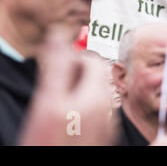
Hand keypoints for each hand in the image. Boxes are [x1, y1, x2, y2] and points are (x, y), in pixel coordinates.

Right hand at [19, 26, 116, 144]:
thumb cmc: (52, 144)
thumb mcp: (48, 102)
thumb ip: (56, 66)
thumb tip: (58, 34)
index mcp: (97, 97)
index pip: (93, 60)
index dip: (73, 56)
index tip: (55, 63)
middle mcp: (106, 109)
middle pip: (95, 76)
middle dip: (74, 72)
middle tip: (54, 82)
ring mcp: (104, 124)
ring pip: (93, 94)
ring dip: (76, 89)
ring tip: (56, 100)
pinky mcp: (99, 136)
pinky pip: (92, 111)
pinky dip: (78, 106)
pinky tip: (63, 118)